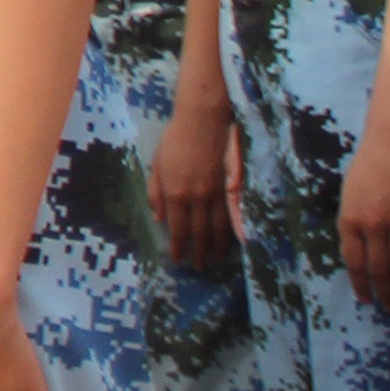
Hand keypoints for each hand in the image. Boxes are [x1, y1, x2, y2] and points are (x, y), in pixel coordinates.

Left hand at [150, 92, 240, 271]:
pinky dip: (232, 232)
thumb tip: (157, 218)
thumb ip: (155, 193)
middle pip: (199, 234)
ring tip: (215, 259)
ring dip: (217, 247)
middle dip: (199, 253)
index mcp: (175, 194)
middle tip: (199, 267)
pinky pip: (231, 216)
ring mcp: (215, 194)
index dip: (179, 248)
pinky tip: (233, 241)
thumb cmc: (175, 142)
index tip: (178, 260)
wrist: (202, 123)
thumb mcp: (156, 166)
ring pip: (218, 228)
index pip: (177, 229)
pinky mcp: (230, 187)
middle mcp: (196, 199)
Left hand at [340, 95, 389, 309]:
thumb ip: (355, 223)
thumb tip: (362, 250)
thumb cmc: (368, 166)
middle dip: (383, 292)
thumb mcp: (350, 196)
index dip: (360, 283)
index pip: (353, 261)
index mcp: (348, 219)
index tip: (366, 299)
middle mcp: (369, 225)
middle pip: (376, 268)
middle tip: (389, 308)